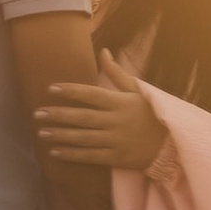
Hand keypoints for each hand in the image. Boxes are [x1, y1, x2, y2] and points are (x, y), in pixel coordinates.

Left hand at [34, 60, 167, 171]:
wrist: (173, 144)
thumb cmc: (153, 113)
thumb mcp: (138, 90)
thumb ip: (117, 73)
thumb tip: (103, 51)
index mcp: (120, 102)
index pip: (91, 94)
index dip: (70, 91)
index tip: (51, 88)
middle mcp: (116, 121)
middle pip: (82, 117)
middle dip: (58, 115)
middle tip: (37, 113)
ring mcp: (116, 141)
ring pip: (83, 138)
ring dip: (60, 135)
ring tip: (41, 132)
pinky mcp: (116, 158)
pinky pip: (90, 156)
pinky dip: (72, 154)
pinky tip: (55, 152)